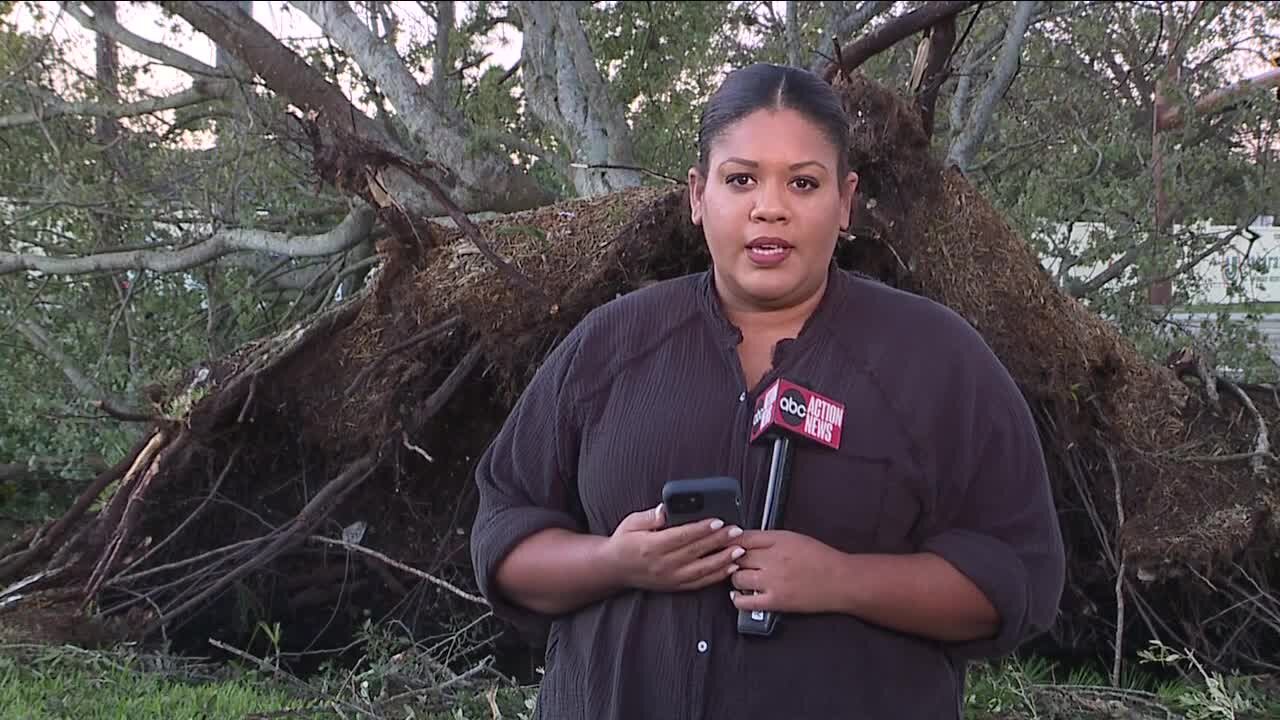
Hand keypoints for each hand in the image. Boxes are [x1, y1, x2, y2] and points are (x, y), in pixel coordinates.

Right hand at [602, 504, 744, 592]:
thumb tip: (666, 509)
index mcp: (651, 546)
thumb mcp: (631, 523)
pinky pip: (699, 583)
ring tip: (739, 550)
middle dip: (719, 541)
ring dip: (722, 560)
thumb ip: (650, 516)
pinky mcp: (674, 586)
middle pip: (696, 551)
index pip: (682, 536)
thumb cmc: (624, 542)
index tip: (718, 521)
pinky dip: (716, 576)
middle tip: (736, 531)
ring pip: (701, 570)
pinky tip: (729, 567)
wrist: (614, 569)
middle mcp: (662, 564)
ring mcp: (670, 578)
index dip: (702, 529)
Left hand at [729, 530, 845, 613]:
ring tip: (741, 578)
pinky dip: (738, 598)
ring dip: (736, 578)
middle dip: (733, 559)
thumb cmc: (822, 559)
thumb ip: (769, 539)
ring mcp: (773, 581)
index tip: (726, 544)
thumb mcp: (794, 538)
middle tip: (734, 563)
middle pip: (737, 557)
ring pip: (737, 578)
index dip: (730, 541)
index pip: (743, 537)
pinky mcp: (776, 601)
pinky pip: (745, 601)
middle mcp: (774, 558)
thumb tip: (745, 540)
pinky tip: (740, 594)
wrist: (842, 581)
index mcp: (779, 540)